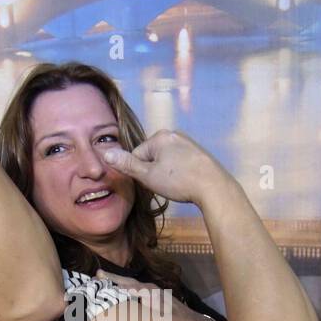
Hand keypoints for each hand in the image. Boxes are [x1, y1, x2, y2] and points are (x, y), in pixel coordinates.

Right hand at [101, 130, 229, 206]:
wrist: (213, 187)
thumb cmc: (179, 181)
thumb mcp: (148, 175)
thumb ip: (127, 164)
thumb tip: (106, 154)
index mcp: (160, 136)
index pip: (137, 154)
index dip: (139, 172)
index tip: (150, 183)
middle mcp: (174, 134)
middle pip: (152, 155)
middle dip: (153, 171)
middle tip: (164, 185)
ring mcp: (188, 142)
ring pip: (166, 160)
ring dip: (166, 173)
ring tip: (176, 186)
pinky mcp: (199, 153)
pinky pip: (180, 162)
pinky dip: (179, 172)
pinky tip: (185, 183)